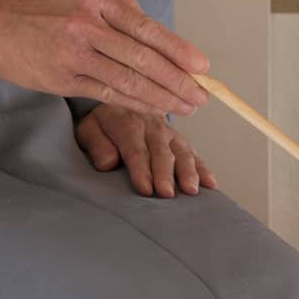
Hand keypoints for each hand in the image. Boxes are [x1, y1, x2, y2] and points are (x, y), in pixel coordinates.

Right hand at [0, 0, 210, 117]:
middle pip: (143, 57)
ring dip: (162, 97)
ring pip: (128, 79)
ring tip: (186, 108)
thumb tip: (153, 33)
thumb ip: (113, 8)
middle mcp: (87, 24)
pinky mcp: (62, 78)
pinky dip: (134, 104)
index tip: (202, 66)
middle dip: (178, 80)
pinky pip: (106, 94)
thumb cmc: (36, 7)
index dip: (178, 50)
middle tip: (202, 96)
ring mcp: (74, 53)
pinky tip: (153, 111)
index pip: (146, 28)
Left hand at [76, 103, 217, 196]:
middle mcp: (151, 124)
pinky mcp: (179, 140)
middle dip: (164, 173)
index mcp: (125, 120)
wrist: (118, 104)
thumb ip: (96, 144)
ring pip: (181, 151)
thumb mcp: (87, 130)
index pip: (135, 148)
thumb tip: (108, 162)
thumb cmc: (101, 126)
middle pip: (160, 151)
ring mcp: (168, 132)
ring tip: (191, 190)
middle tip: (167, 194)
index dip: (141, 169)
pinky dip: (203, 168)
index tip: (145, 189)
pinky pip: (194, 153)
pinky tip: (211, 184)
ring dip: (188, 171)